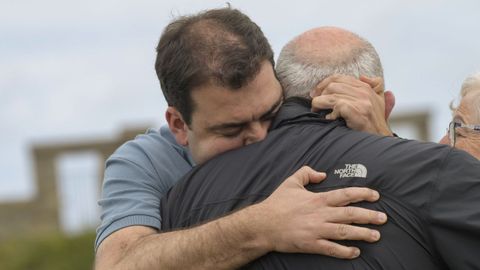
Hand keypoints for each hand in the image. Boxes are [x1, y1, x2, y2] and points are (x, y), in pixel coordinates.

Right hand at [254, 166, 386, 258]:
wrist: (263, 224)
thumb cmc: (277, 203)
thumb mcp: (291, 182)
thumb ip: (307, 173)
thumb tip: (322, 173)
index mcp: (318, 199)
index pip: (345, 195)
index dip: (362, 194)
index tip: (375, 195)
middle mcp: (320, 214)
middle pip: (350, 214)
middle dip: (369, 216)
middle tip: (384, 218)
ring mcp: (317, 230)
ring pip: (345, 232)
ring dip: (362, 234)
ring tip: (376, 236)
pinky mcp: (311, 244)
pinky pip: (332, 249)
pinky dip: (345, 251)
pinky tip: (356, 252)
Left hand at [310, 74, 394, 135]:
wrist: (381, 140)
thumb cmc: (375, 123)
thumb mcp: (379, 101)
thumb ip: (374, 86)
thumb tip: (363, 77)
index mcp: (366, 87)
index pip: (338, 78)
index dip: (323, 84)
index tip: (316, 93)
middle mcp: (364, 92)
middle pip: (332, 86)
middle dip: (320, 95)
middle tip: (315, 105)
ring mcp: (362, 102)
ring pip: (331, 96)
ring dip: (319, 104)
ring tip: (317, 111)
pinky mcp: (358, 112)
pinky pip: (337, 107)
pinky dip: (330, 114)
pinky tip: (330, 120)